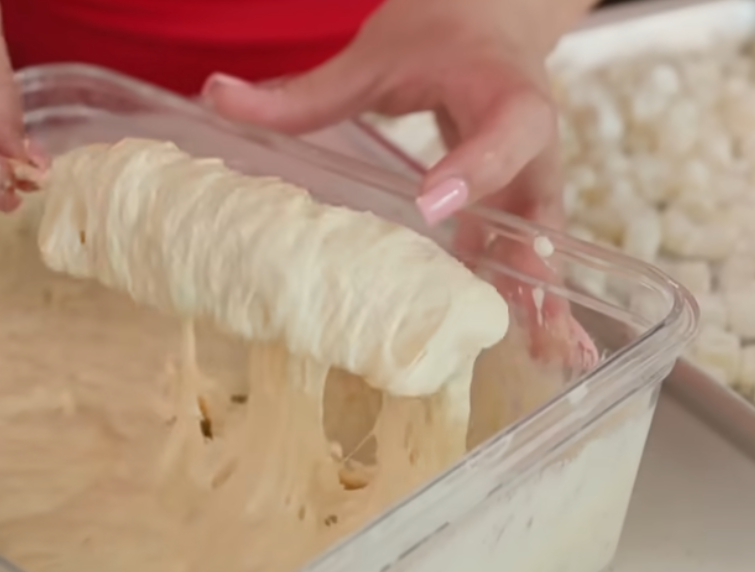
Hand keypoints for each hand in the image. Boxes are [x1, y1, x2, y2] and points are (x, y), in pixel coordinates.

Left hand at [203, 0, 598, 368]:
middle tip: (520, 310)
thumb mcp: (374, 57)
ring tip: (546, 350)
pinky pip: (525, 251)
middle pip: (538, 199)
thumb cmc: (441, 34)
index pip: (504, 125)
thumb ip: (304, 90)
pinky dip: (528, 295)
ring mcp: (530, 175)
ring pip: (541, 237)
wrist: (494, 21)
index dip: (475, 165)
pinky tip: (528, 343)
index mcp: (501, 88)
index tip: (432, 202)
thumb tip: (214, 95)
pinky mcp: (517, 202)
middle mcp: (531, 140)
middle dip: (531, 258)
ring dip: (540, 293)